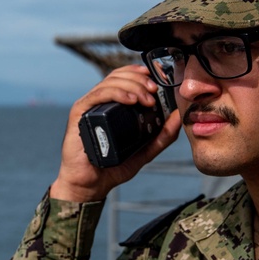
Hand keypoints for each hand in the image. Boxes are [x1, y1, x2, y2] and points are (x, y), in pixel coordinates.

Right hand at [50, 65, 181, 202]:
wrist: (90, 184)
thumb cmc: (112, 167)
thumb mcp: (144, 150)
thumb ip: (161, 136)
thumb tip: (178, 117)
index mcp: (111, 106)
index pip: (124, 78)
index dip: (139, 75)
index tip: (156, 83)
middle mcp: (99, 103)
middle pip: (118, 77)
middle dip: (139, 80)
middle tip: (153, 91)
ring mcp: (89, 108)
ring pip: (110, 83)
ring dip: (131, 86)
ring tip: (145, 99)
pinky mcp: (79, 114)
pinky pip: (98, 95)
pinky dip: (116, 93)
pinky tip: (130, 100)